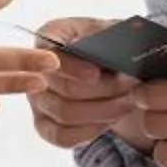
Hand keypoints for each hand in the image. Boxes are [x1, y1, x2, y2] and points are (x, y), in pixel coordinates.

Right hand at [26, 15, 145, 151]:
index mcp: (49, 36)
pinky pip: (61, 136)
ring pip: (64, 113)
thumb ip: (106, 35)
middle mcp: (35, 69)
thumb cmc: (109, 42)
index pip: (48, 52)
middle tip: (131, 86)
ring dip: (102, 110)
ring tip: (128, 101)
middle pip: (62, 87)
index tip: (96, 74)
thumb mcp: (111, 30)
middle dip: (102, 90)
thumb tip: (105, 50)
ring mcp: (37, 99)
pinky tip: (109, 120)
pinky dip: (89, 131)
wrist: (111, 64)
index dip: (71, 67)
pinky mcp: (44, 124)